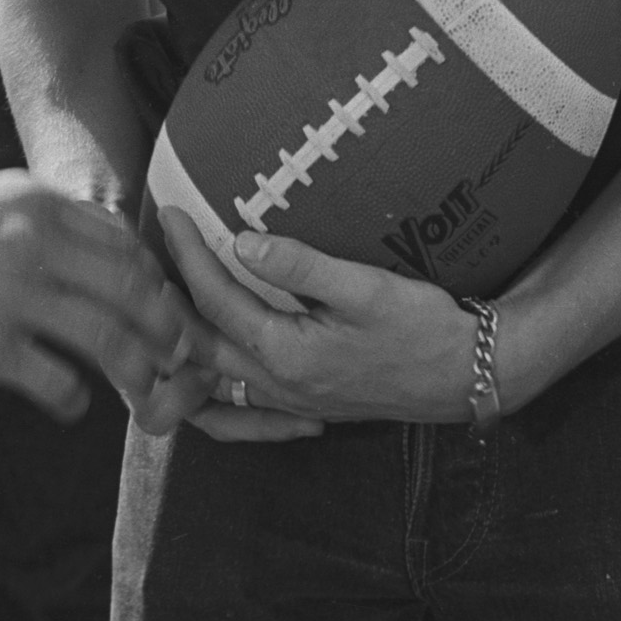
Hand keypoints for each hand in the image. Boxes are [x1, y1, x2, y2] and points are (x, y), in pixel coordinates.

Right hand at [0, 172, 196, 425]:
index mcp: (39, 202)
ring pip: (112, 340)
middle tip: (174, 356)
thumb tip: (92, 246)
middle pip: (135, 290)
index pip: (126, 242)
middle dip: (166, 328)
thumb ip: (39, 215)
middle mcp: (37, 242)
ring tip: (139, 391)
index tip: (158, 306)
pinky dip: (76, 400)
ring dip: (138, 372)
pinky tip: (70, 405)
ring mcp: (14, 295)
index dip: (153, 279)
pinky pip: (58, 382)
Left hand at [160, 212, 474, 426]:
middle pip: (198, 343)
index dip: (187, 253)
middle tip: (151, 253)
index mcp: (286, 354)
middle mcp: (278, 385)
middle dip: (168, 297)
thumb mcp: (366, 288)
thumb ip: (301, 266)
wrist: (469, 376)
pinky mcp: (303, 405)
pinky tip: (207, 365)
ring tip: (166, 300)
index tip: (170, 214)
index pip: (216, 299)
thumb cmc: (424, 329)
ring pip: (211, 379)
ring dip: (183, 342)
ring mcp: (289, 402)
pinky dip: (210, 387)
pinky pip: (237, 406)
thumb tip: (242, 242)